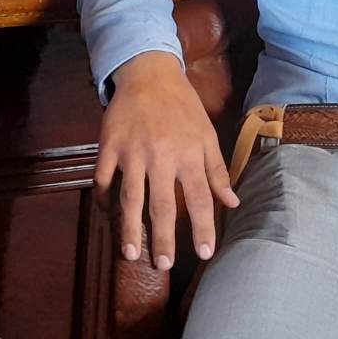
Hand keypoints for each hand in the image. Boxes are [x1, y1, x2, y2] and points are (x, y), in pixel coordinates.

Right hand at [94, 50, 239, 270]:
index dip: (203, 227)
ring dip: (130, 228)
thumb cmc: (183, 107)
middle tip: (164, 265)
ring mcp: (132, 151)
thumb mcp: (207, 135)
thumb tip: (233, 203)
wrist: (149, 73)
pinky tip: (107, 217)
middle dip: (163, 237)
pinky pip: (104, 179)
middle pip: (162, 205)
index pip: (199, 199)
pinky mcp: (109, 145)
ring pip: (130, 197)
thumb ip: (217, 171)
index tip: (205, 253)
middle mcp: (161, 156)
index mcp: (189, 154)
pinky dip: (104, 200)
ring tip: (131, 253)